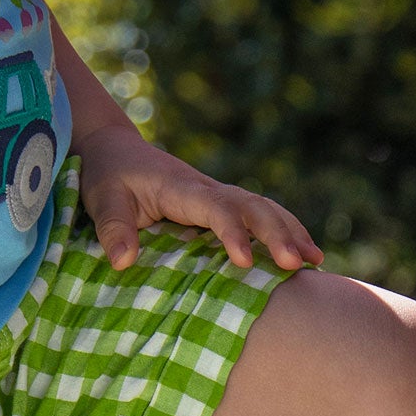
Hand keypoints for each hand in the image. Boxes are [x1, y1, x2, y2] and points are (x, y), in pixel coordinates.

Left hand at [72, 122, 322, 273]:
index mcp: (180, 187)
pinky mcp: (218, 207)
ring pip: (262, 207)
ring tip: (315, 261)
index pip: (214, 207)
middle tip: (296, 264)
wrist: (116, 150)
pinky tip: (304, 255)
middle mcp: (205, 189)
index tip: (244, 261)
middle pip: (251, 205)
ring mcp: (215, 196)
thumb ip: (112, 227)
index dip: (232, 231)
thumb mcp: (101, 198)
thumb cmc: (107, 175)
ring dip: (289, 230)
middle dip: (276, 232)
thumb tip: (122, 262)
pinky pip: (256, 216)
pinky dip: (283, 231)